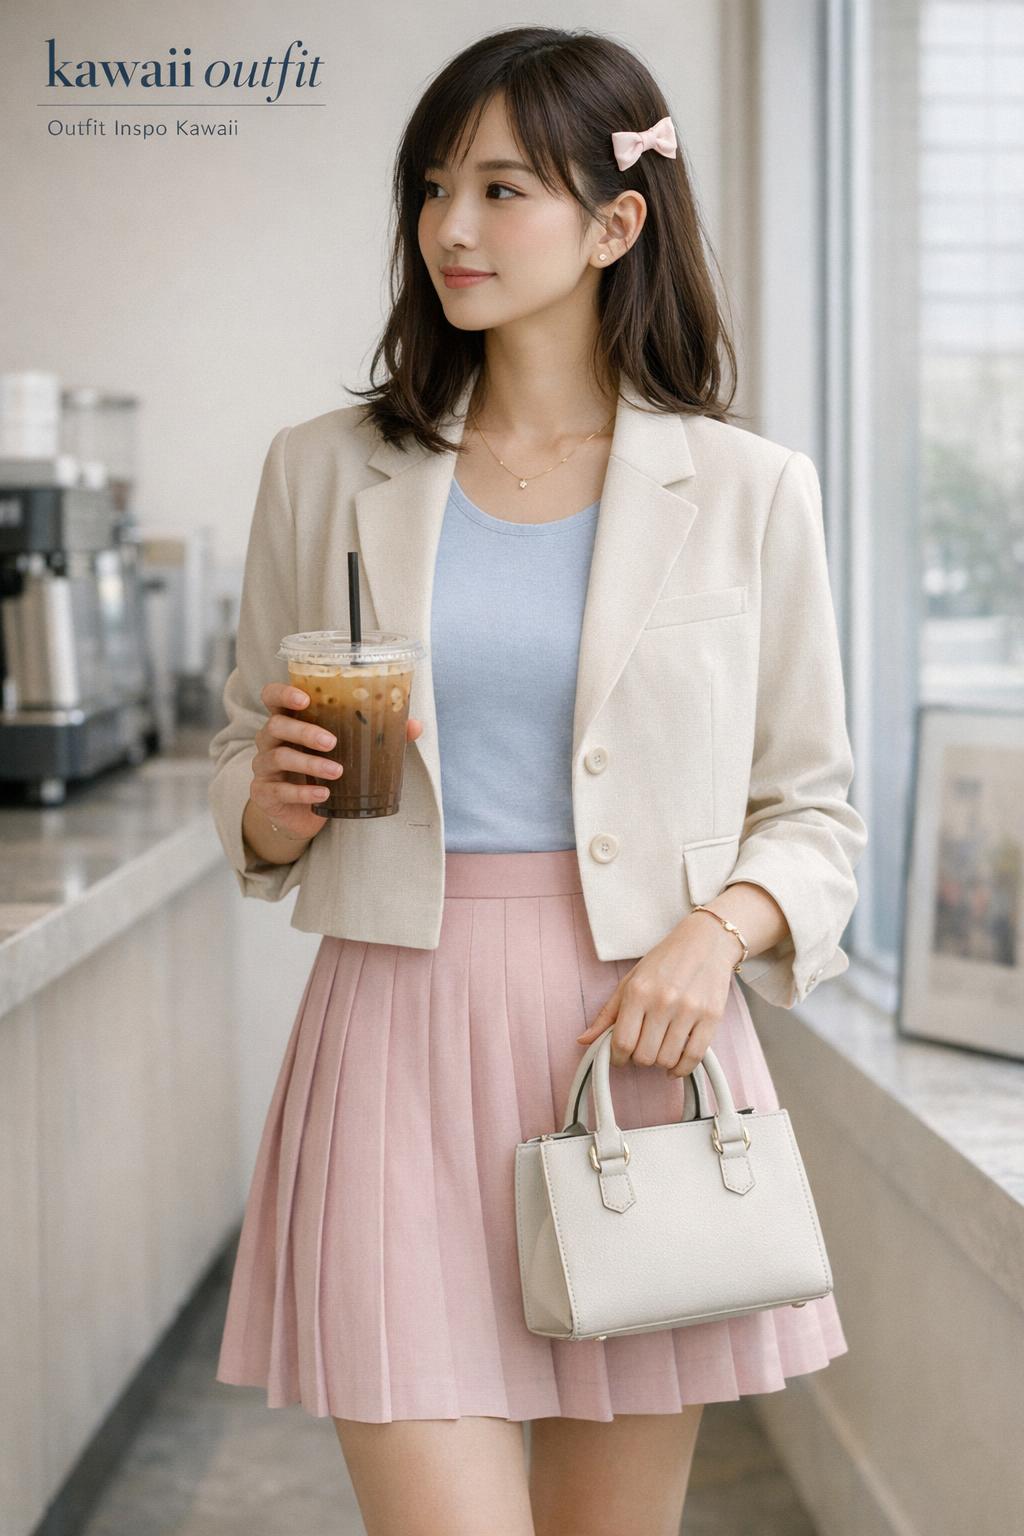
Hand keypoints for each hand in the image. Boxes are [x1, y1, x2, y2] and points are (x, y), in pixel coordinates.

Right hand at [250, 681, 423, 841]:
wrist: (302, 814)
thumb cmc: (322, 771)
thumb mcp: (347, 751)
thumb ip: (376, 736)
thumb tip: (414, 725)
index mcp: (289, 720)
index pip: (272, 696)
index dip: (283, 693)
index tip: (305, 698)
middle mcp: (271, 740)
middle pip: (277, 725)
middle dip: (304, 731)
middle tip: (332, 741)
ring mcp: (265, 767)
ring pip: (278, 757)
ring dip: (309, 763)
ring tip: (337, 771)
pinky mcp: (265, 793)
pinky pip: (279, 790)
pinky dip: (303, 792)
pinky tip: (323, 794)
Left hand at [574, 915, 738, 1076]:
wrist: (706, 941)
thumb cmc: (665, 961)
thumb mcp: (630, 981)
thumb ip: (607, 1014)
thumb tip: (583, 1040)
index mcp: (638, 992)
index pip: (622, 1042)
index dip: (618, 1058)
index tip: (620, 1057)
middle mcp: (663, 1001)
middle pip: (644, 1056)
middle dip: (639, 1060)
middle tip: (642, 1049)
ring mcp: (690, 1010)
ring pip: (667, 1059)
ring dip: (660, 1063)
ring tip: (660, 1050)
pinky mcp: (712, 1017)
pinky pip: (694, 1057)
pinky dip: (682, 1068)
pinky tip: (676, 1063)